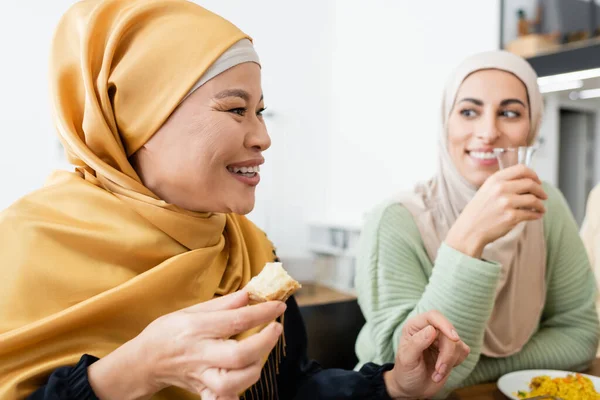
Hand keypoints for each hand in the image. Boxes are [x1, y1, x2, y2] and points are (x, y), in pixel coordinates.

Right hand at [88, 290, 284, 399]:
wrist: (144, 361)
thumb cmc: (166, 332)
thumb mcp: (190, 310)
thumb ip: (222, 304)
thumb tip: (249, 294)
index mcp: (197, 328)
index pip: (236, 320)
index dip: (262, 313)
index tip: (278, 306)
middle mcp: (200, 354)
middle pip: (238, 354)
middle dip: (264, 341)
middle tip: (276, 328)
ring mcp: (201, 376)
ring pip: (234, 382)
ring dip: (255, 367)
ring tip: (261, 353)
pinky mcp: (202, 392)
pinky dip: (235, 397)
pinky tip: (244, 383)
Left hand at [384, 311, 469, 398]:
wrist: (412, 389)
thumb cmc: (405, 372)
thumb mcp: (407, 359)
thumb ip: (417, 343)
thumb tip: (432, 329)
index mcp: (415, 326)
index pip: (433, 316)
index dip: (445, 324)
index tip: (454, 338)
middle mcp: (429, 329)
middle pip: (449, 333)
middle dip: (447, 354)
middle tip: (438, 370)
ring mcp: (441, 340)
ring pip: (457, 343)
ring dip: (449, 362)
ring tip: (437, 373)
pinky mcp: (452, 350)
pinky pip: (463, 351)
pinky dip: (454, 364)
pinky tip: (442, 371)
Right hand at [446, 164, 546, 257]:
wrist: (469, 230)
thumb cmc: (478, 212)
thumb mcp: (486, 191)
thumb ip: (503, 183)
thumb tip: (527, 182)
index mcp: (495, 180)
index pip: (521, 169)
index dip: (533, 174)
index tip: (537, 181)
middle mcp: (500, 189)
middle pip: (530, 183)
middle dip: (540, 190)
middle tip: (543, 196)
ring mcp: (506, 203)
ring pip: (533, 199)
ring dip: (541, 204)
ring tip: (541, 208)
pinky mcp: (511, 217)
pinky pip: (531, 214)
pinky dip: (537, 215)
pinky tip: (536, 216)